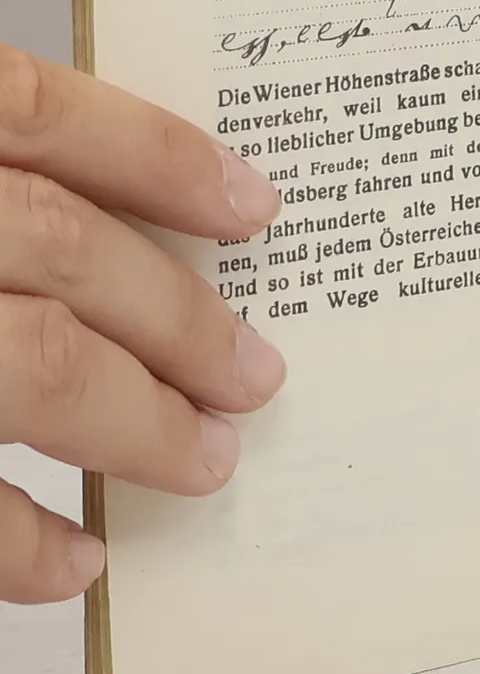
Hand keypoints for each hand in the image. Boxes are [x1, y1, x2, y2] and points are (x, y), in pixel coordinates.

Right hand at [0, 48, 284, 603]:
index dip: (159, 158)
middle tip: (260, 375)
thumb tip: (115, 221)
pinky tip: (77, 559)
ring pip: (39, 366)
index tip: (258, 209)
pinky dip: (19, 542)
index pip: (41, 114)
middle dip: (180, 317)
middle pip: (65, 249)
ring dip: (140, 422)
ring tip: (208, 459)